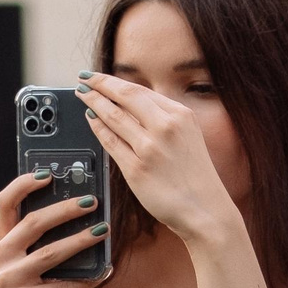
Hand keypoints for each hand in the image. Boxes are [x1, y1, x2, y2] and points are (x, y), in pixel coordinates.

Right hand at [0, 170, 103, 287]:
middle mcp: (0, 259)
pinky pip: (64, 286)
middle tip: (92, 201)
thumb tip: (74, 224)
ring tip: (103, 231)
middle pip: (34, 223)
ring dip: (81, 241)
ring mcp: (11, 281)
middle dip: (66, 209)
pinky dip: (87, 280)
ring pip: (52, 253)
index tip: (48, 172)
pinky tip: (104, 272)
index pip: (4, 204)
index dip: (24, 184)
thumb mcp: (12, 271)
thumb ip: (31, 249)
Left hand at [76, 71, 241, 249]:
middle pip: (124, 96)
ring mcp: (150, 148)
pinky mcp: (137, 169)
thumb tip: (131, 104)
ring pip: (113, 116)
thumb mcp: (188, 136)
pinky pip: (110, 142)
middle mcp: (166, 127)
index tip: (98, 78)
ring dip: (93, 103)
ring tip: (82, 96)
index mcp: (181, 115)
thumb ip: (164, 119)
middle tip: (83, 80)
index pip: (140, 90)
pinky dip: (97, 128)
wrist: (205, 209)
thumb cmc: (196, 175)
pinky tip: (90, 120)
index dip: (113, 81)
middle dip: (99, 85)